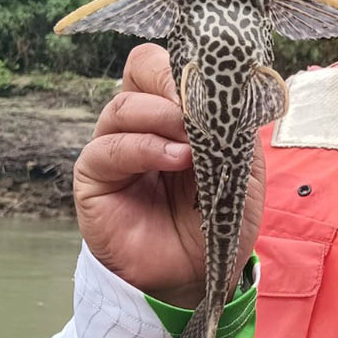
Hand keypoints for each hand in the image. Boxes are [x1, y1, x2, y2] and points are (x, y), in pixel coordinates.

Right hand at [73, 43, 264, 307]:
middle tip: (198, 106)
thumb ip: (232, 128)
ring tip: (192, 144)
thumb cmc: (221, 219)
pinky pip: (107, 149)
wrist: (202, 274)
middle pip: (140, 68)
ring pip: (122, 106)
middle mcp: (141, 123)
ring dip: (162, 116)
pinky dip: (144, 148)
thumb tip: (221, 93)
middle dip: (172, 80)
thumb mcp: (242, 167)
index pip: (165, 63)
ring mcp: (115, 148)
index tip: (214, 85)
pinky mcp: (94, 180)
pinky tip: (176, 159)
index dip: (187, 65)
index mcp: (174, 112)